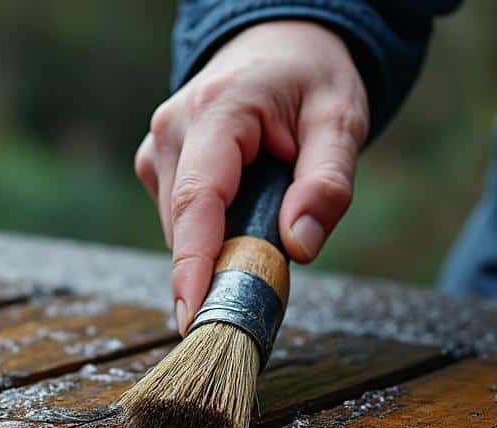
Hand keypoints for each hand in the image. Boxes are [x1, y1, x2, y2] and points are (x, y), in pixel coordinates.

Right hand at [135, 21, 368, 334]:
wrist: (278, 46)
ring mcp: (157, 146)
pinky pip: (180, 219)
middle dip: (225, 261)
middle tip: (276, 271)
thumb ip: (328, 184)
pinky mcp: (154, 164)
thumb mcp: (342, 122)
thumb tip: (298, 246)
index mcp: (216, 110)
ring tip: (267, 217)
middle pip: (188, 225)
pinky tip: (242, 206)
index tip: (194, 313)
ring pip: (180, 228)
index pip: (198, 200)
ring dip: (221, 243)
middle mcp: (172, 127)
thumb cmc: (311, 81)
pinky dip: (212, 230)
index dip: (193, 264)